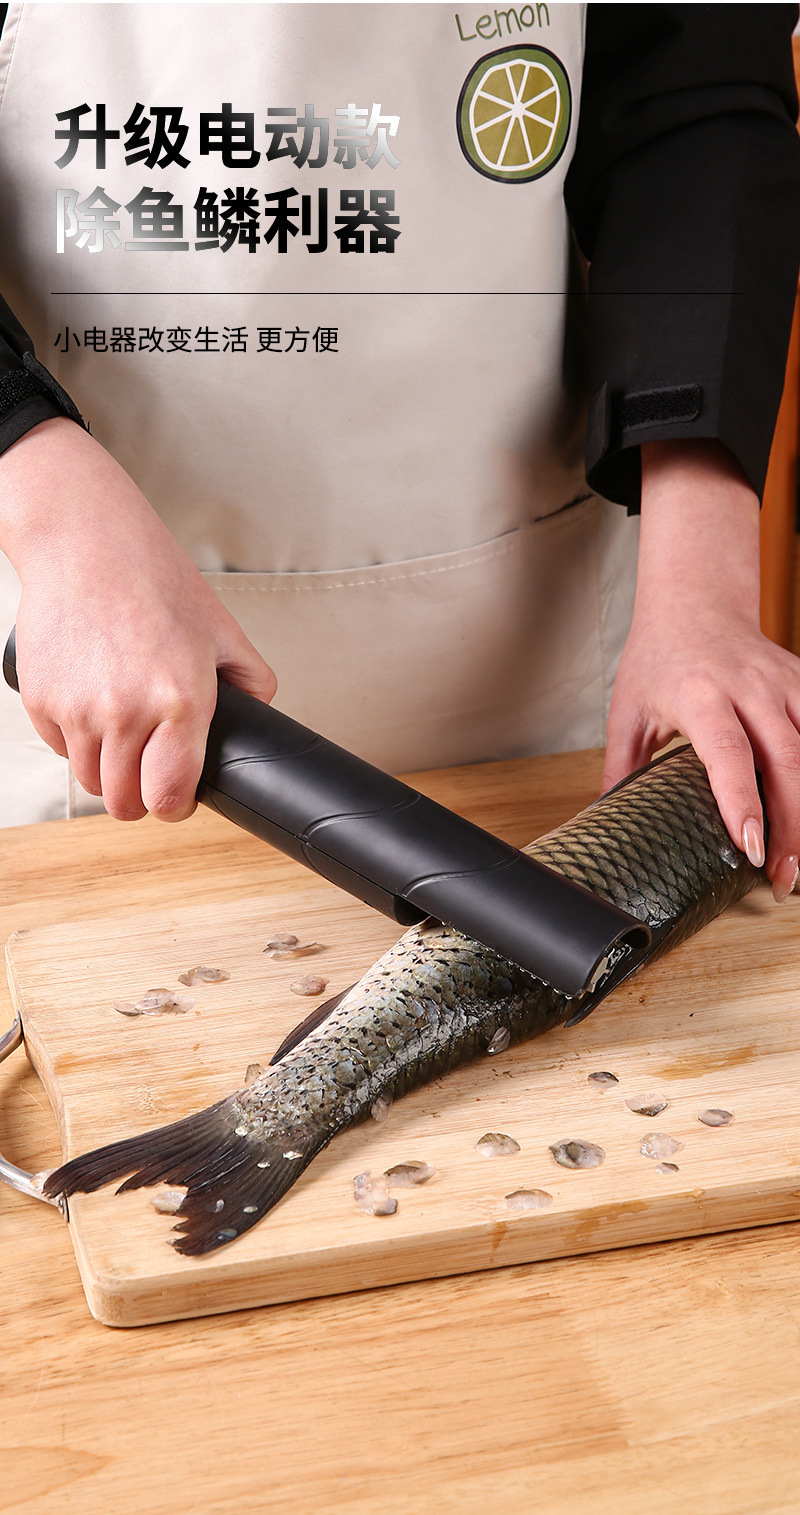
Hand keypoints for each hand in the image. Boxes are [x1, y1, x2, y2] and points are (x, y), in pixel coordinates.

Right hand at [1, 417, 276, 820]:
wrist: (87, 543)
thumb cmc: (153, 579)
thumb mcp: (221, 629)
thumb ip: (252, 680)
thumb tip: (260, 714)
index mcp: (180, 702)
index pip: (170, 797)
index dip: (176, 805)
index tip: (178, 795)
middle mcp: (125, 712)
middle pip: (125, 803)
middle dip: (141, 796)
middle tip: (150, 771)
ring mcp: (77, 710)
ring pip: (91, 782)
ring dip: (108, 771)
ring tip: (124, 737)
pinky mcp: (40, 701)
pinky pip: (60, 749)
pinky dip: (77, 742)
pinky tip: (94, 708)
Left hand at [604, 439, 799, 902]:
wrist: (695, 600)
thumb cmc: (659, 654)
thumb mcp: (627, 708)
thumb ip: (620, 766)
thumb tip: (606, 817)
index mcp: (700, 695)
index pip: (729, 755)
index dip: (743, 802)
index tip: (750, 846)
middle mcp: (749, 689)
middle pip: (785, 762)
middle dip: (790, 826)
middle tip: (780, 877)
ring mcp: (782, 684)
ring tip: (797, 861)